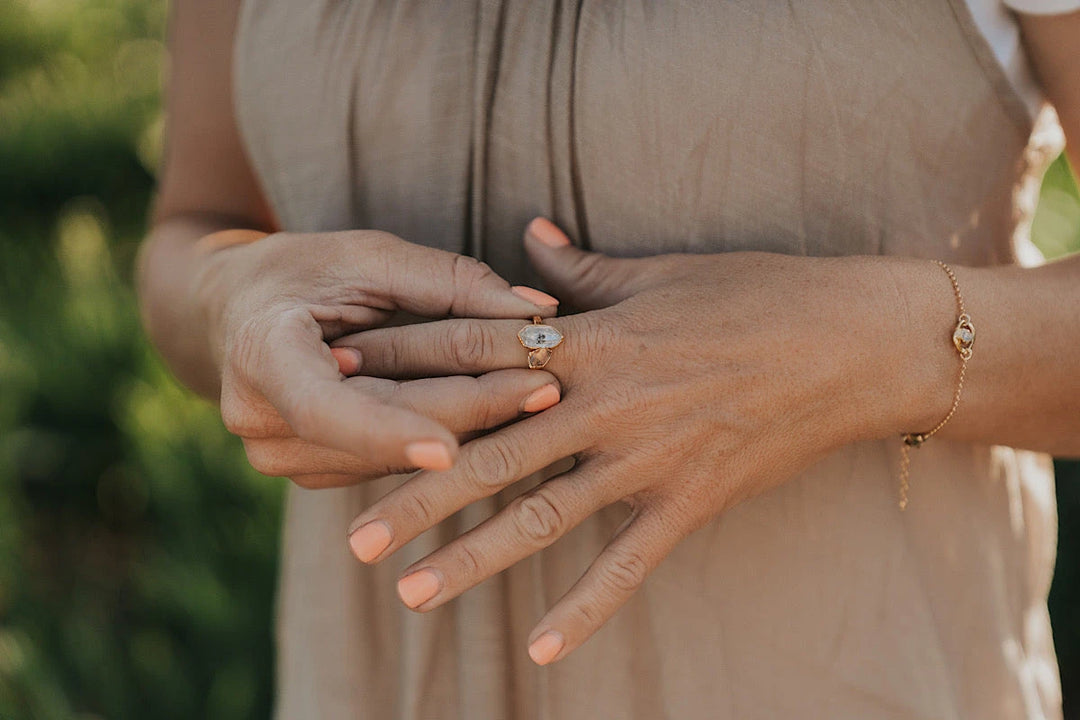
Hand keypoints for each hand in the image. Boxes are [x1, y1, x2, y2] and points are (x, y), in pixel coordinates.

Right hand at [194, 228, 562, 486]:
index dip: (387, 433)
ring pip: (391, 458)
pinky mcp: (311, 472)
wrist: (238, 310)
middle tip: (547, 388)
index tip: (450, 452)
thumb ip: (449, 280)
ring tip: (539, 396)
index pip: (325, 409)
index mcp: (260, 354)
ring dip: (468, 430)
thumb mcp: (366, 254)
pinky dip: (443, 439)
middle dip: (469, 413)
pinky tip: (499, 416)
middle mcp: (260, 420)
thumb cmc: (303, 270)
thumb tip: (538, 309)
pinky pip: (386, 464)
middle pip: (379, 433)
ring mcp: (281, 457)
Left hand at [337, 218, 927, 663]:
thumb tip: (525, 230)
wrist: (851, 342)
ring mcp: (646, 461)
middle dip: (413, 497)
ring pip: (540, 518)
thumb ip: (580, 268)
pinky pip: (626, 566)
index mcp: (590, 341)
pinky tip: (540, 652)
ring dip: (470, 559)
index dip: (406, 382)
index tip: (344, 397)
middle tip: (347, 537)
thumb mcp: (661, 270)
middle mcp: (604, 405)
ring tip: (407, 593)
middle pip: (489, 457)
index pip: (476, 366)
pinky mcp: (689, 503)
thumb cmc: (756, 293)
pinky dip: (584, 611)